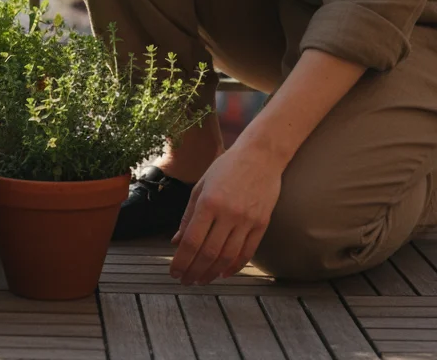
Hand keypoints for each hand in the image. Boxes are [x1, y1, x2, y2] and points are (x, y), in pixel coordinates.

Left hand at [169, 144, 282, 284]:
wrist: (261, 156)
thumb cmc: (226, 168)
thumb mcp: (200, 187)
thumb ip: (188, 216)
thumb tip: (175, 242)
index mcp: (208, 202)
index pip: (191, 241)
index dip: (181, 261)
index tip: (174, 272)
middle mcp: (228, 213)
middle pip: (208, 253)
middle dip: (194, 271)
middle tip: (186, 281)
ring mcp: (247, 220)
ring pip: (228, 257)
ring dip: (212, 273)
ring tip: (202, 280)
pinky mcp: (262, 224)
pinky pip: (247, 251)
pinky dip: (234, 266)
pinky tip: (223, 273)